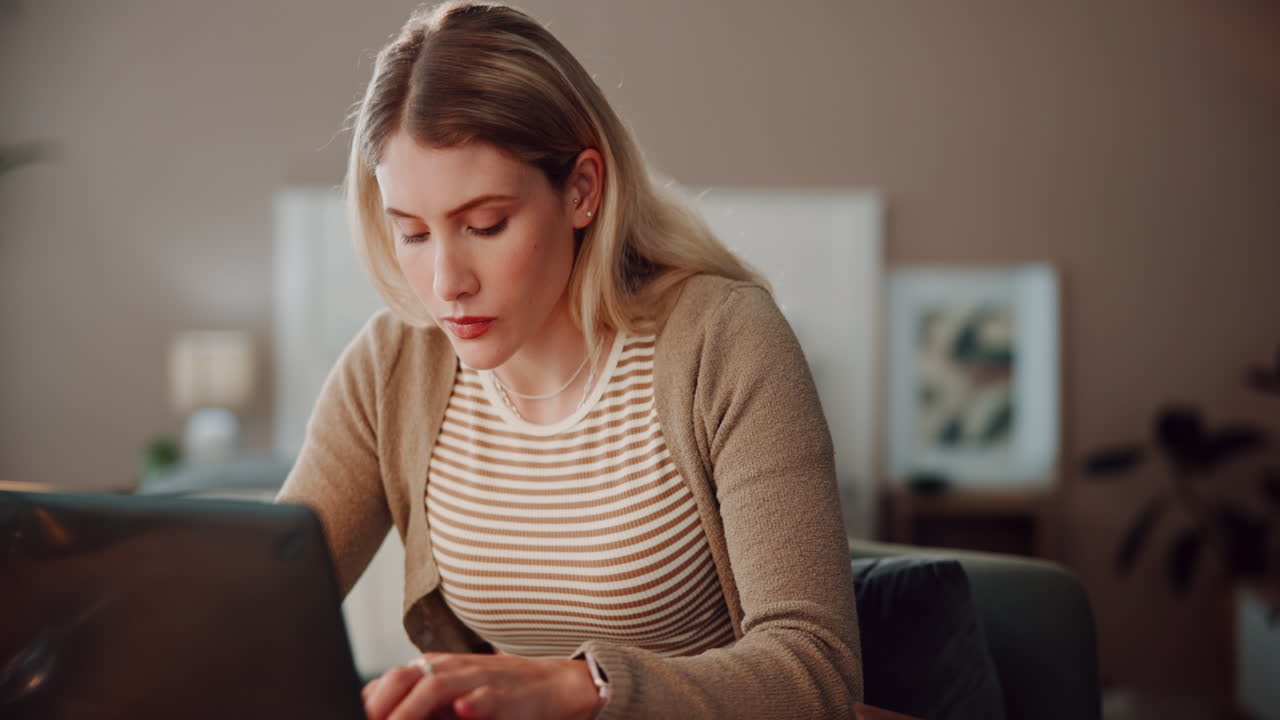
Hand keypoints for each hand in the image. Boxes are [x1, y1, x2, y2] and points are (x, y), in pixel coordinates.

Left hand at [362, 652, 600, 719]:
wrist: (553, 686)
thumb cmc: (497, 694)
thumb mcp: (450, 698)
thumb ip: (416, 704)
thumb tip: (375, 711)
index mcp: (434, 669)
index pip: (390, 680)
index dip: (368, 701)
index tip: (348, 714)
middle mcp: (452, 668)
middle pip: (405, 677)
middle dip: (380, 703)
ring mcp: (478, 679)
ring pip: (437, 685)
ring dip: (410, 709)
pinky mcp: (505, 696)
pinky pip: (485, 697)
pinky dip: (471, 703)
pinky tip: (462, 710)